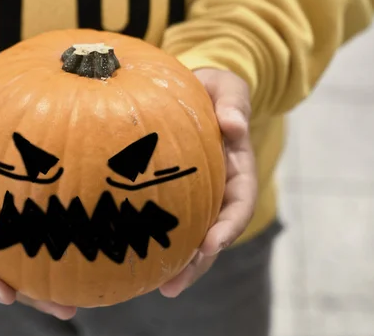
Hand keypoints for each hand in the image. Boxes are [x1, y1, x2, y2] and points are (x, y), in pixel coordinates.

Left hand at [159, 68, 257, 297]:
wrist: (197, 90)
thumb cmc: (215, 89)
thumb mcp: (228, 88)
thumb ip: (234, 104)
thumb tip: (232, 126)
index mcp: (238, 169)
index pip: (239, 204)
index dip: (227, 228)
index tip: (210, 245)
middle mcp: (219, 189)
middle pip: (214, 233)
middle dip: (198, 262)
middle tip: (173, 286)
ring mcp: (198, 194)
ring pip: (191, 235)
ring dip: (178, 263)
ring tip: (156, 286)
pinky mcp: (175, 192)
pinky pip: (168, 220)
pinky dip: (158, 240)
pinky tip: (134, 259)